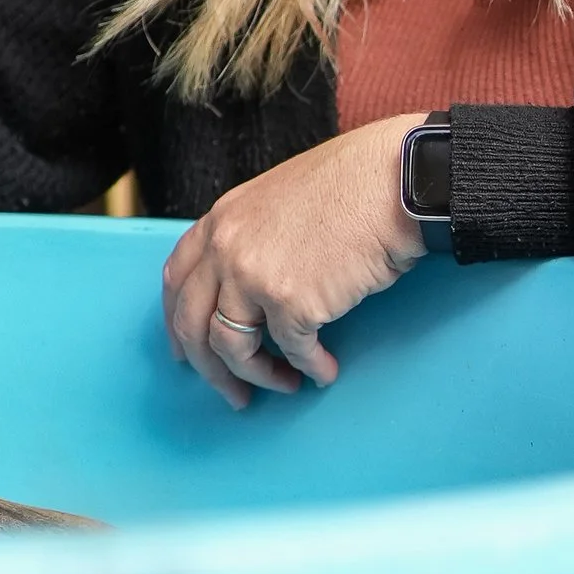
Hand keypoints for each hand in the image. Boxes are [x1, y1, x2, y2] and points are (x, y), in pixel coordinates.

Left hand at [162, 117, 425, 406]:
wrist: (396, 180)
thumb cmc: (355, 184)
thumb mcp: (280, 200)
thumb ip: (254, 237)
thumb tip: (256, 284)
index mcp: (222, 219)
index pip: (177, 281)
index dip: (177, 325)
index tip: (186, 353)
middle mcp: (225, 248)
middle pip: (193, 325)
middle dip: (210, 369)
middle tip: (234, 393)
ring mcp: (253, 276)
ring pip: (231, 348)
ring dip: (258, 376)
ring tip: (286, 384)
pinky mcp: (292, 303)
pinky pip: (292, 352)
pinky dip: (310, 368)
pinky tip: (324, 371)